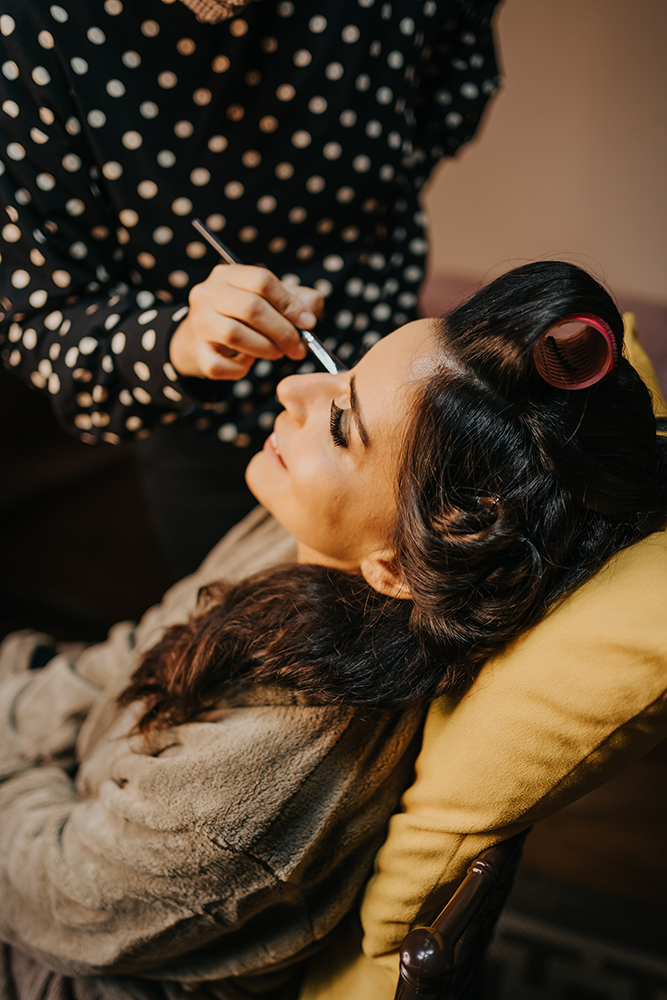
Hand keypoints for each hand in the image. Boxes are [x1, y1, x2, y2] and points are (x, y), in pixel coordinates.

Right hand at [169, 264, 323, 379]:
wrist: (199, 339)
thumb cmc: (242, 318)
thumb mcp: (269, 300)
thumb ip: (297, 300)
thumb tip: (311, 313)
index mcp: (228, 275)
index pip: (262, 280)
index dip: (289, 303)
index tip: (308, 323)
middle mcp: (207, 294)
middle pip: (251, 307)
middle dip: (282, 331)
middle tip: (297, 347)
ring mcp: (198, 323)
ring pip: (235, 335)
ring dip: (265, 348)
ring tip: (276, 353)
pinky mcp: (196, 352)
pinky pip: (221, 365)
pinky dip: (241, 369)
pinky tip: (248, 363)